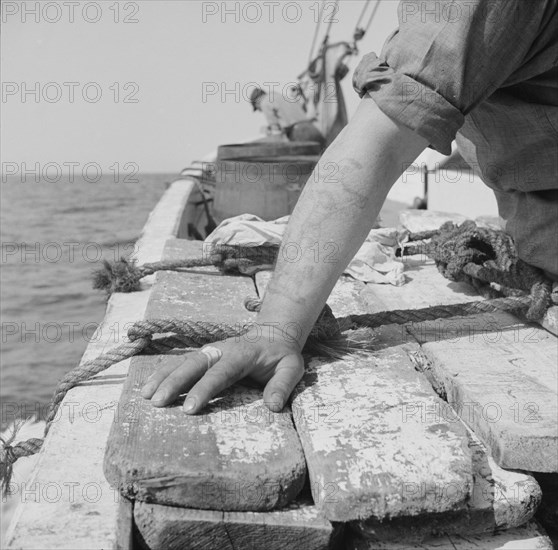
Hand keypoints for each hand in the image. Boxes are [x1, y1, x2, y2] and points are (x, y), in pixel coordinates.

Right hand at [140, 331, 303, 413]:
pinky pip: (179, 362)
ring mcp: (209, 351)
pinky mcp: (203, 355)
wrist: (274, 335)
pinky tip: (148, 386)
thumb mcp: (292, 367)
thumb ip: (283, 384)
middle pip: (194, 364)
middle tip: (158, 403)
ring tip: (146, 396)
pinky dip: (163, 372)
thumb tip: (272, 406)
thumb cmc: (281, 356)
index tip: (190, 408)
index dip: (204, 389)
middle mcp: (221, 350)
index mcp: (242, 354)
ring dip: (163, 377)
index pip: (220, 373)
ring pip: (182, 361)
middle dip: (175, 383)